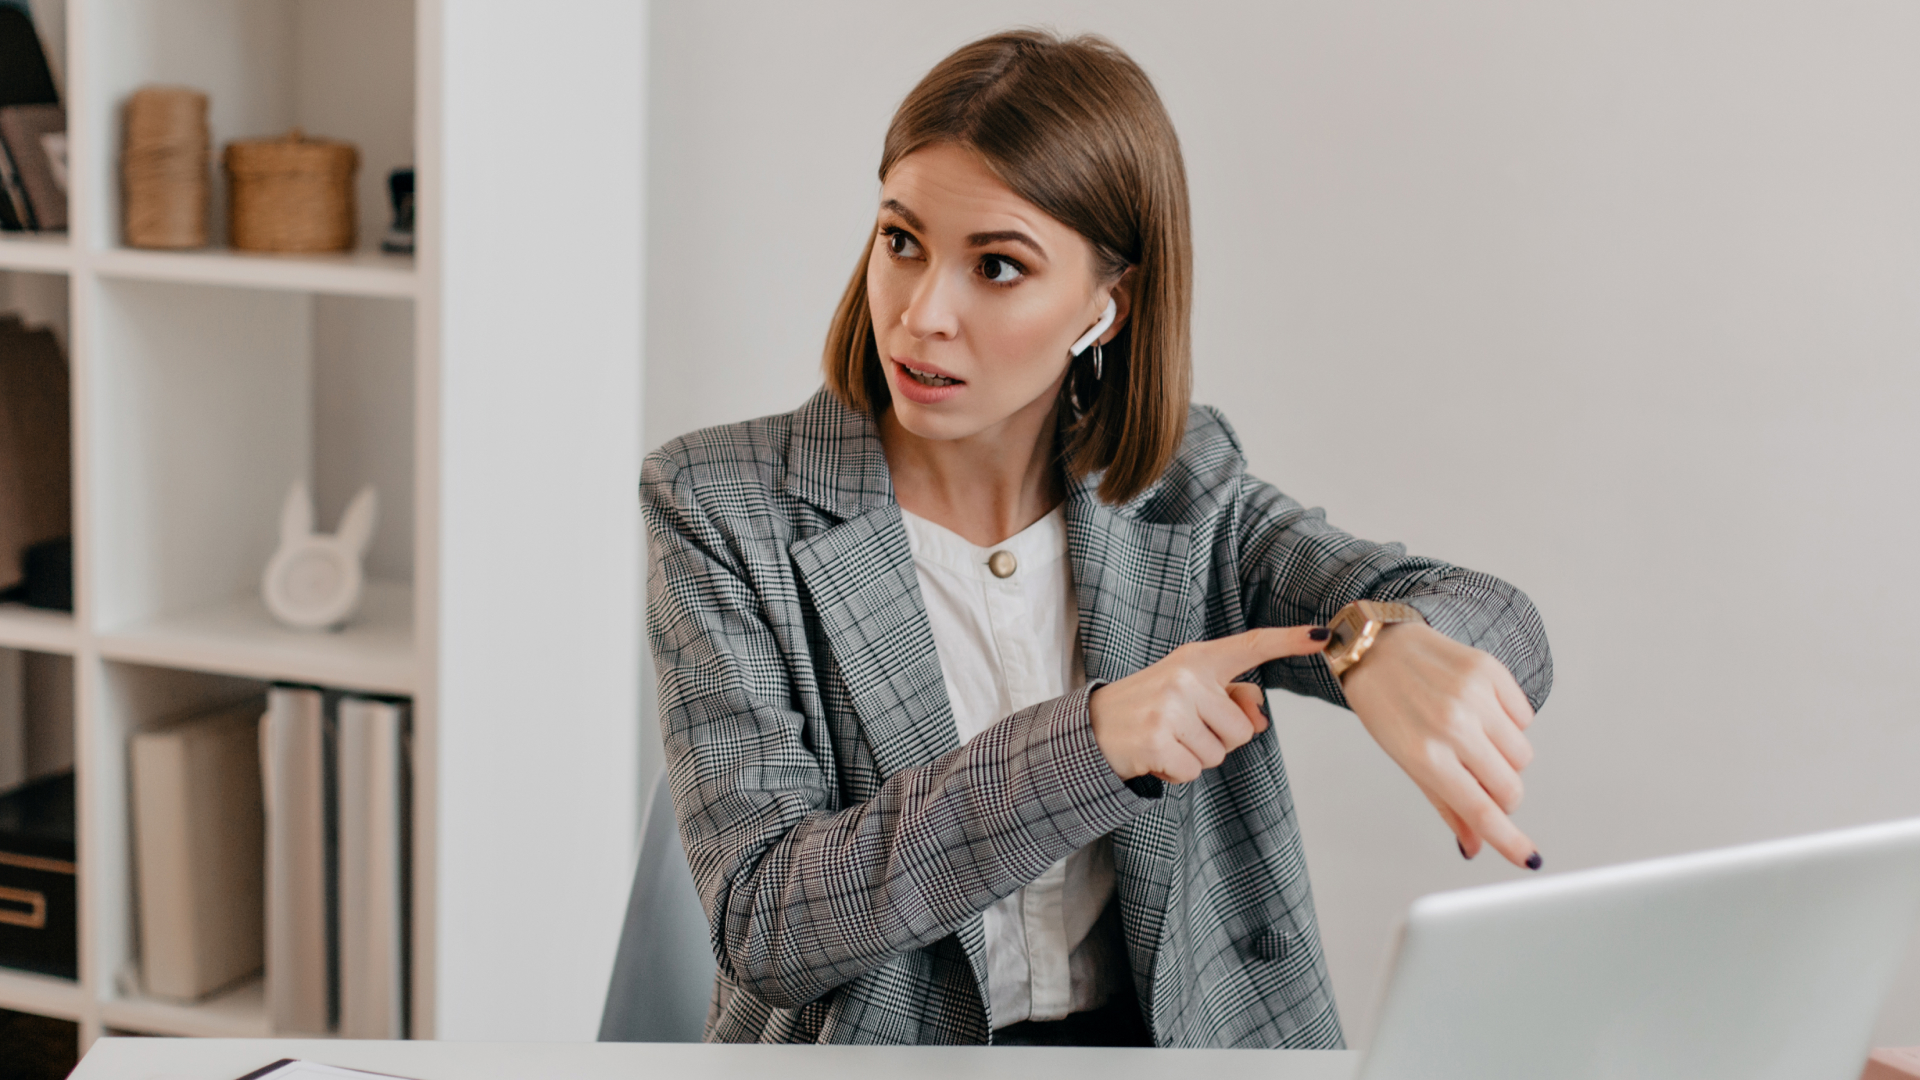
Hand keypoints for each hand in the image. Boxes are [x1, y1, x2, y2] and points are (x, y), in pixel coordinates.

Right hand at [1089, 627, 1330, 783]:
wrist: (1094, 727)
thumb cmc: (1151, 707)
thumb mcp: (1188, 690)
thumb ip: (1231, 698)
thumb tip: (1259, 719)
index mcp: (1198, 659)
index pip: (1250, 646)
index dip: (1288, 641)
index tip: (1321, 635)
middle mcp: (1186, 677)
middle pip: (1241, 730)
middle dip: (1216, 739)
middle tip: (1181, 728)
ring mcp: (1171, 708)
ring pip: (1219, 754)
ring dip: (1195, 756)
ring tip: (1166, 739)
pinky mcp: (1158, 740)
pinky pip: (1194, 771)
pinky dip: (1177, 772)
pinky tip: (1156, 755)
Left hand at [1340, 623, 1539, 868]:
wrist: (1377, 646)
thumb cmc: (1387, 708)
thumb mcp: (1407, 760)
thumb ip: (1446, 804)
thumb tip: (1475, 846)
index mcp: (1426, 755)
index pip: (1480, 810)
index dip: (1509, 841)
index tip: (1529, 860)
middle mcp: (1452, 725)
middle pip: (1510, 787)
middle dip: (1502, 794)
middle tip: (1478, 777)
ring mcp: (1474, 695)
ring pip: (1523, 755)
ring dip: (1505, 756)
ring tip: (1473, 737)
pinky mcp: (1489, 670)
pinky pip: (1525, 717)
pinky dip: (1509, 722)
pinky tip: (1479, 709)